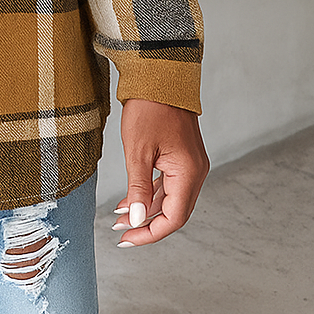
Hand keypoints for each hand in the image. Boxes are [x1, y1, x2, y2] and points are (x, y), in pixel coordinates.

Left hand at [112, 98, 208, 246]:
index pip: (174, 218)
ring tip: (118, 216)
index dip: (150, 233)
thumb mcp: (137, 150)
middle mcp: (195, 171)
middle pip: (174, 211)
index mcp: (189, 172)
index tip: (127, 239)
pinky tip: (129, 199)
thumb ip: (138, 188)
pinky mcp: (182, 155)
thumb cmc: (148, 107)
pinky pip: (167, 183)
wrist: (159, 75)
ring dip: (146, 209)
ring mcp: (190, 163)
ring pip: (169, 198)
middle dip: (145, 223)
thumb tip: (135, 219)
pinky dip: (149, 193)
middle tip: (119, 230)